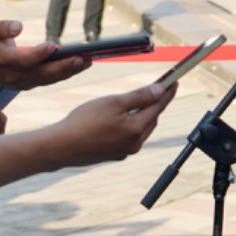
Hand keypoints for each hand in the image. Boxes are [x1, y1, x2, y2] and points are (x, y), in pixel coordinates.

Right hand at [0, 20, 89, 88]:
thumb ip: (3, 26)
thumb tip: (19, 26)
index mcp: (4, 62)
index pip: (24, 61)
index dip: (38, 54)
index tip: (53, 46)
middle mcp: (15, 76)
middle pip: (42, 74)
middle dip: (63, 67)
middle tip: (81, 58)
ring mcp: (24, 83)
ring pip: (50, 79)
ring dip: (70, 71)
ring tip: (88, 61)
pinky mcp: (33, 84)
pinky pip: (52, 80)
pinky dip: (67, 73)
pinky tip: (82, 64)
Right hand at [48, 81, 174, 164]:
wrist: (61, 147)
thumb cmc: (83, 122)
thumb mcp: (112, 102)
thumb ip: (139, 96)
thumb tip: (159, 90)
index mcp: (136, 129)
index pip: (158, 106)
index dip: (167, 92)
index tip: (175, 80)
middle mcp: (134, 143)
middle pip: (151, 118)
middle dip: (155, 103)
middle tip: (157, 87)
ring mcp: (125, 150)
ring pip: (141, 128)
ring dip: (142, 114)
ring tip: (137, 101)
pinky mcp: (115, 154)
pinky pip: (129, 136)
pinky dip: (130, 125)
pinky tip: (119, 118)